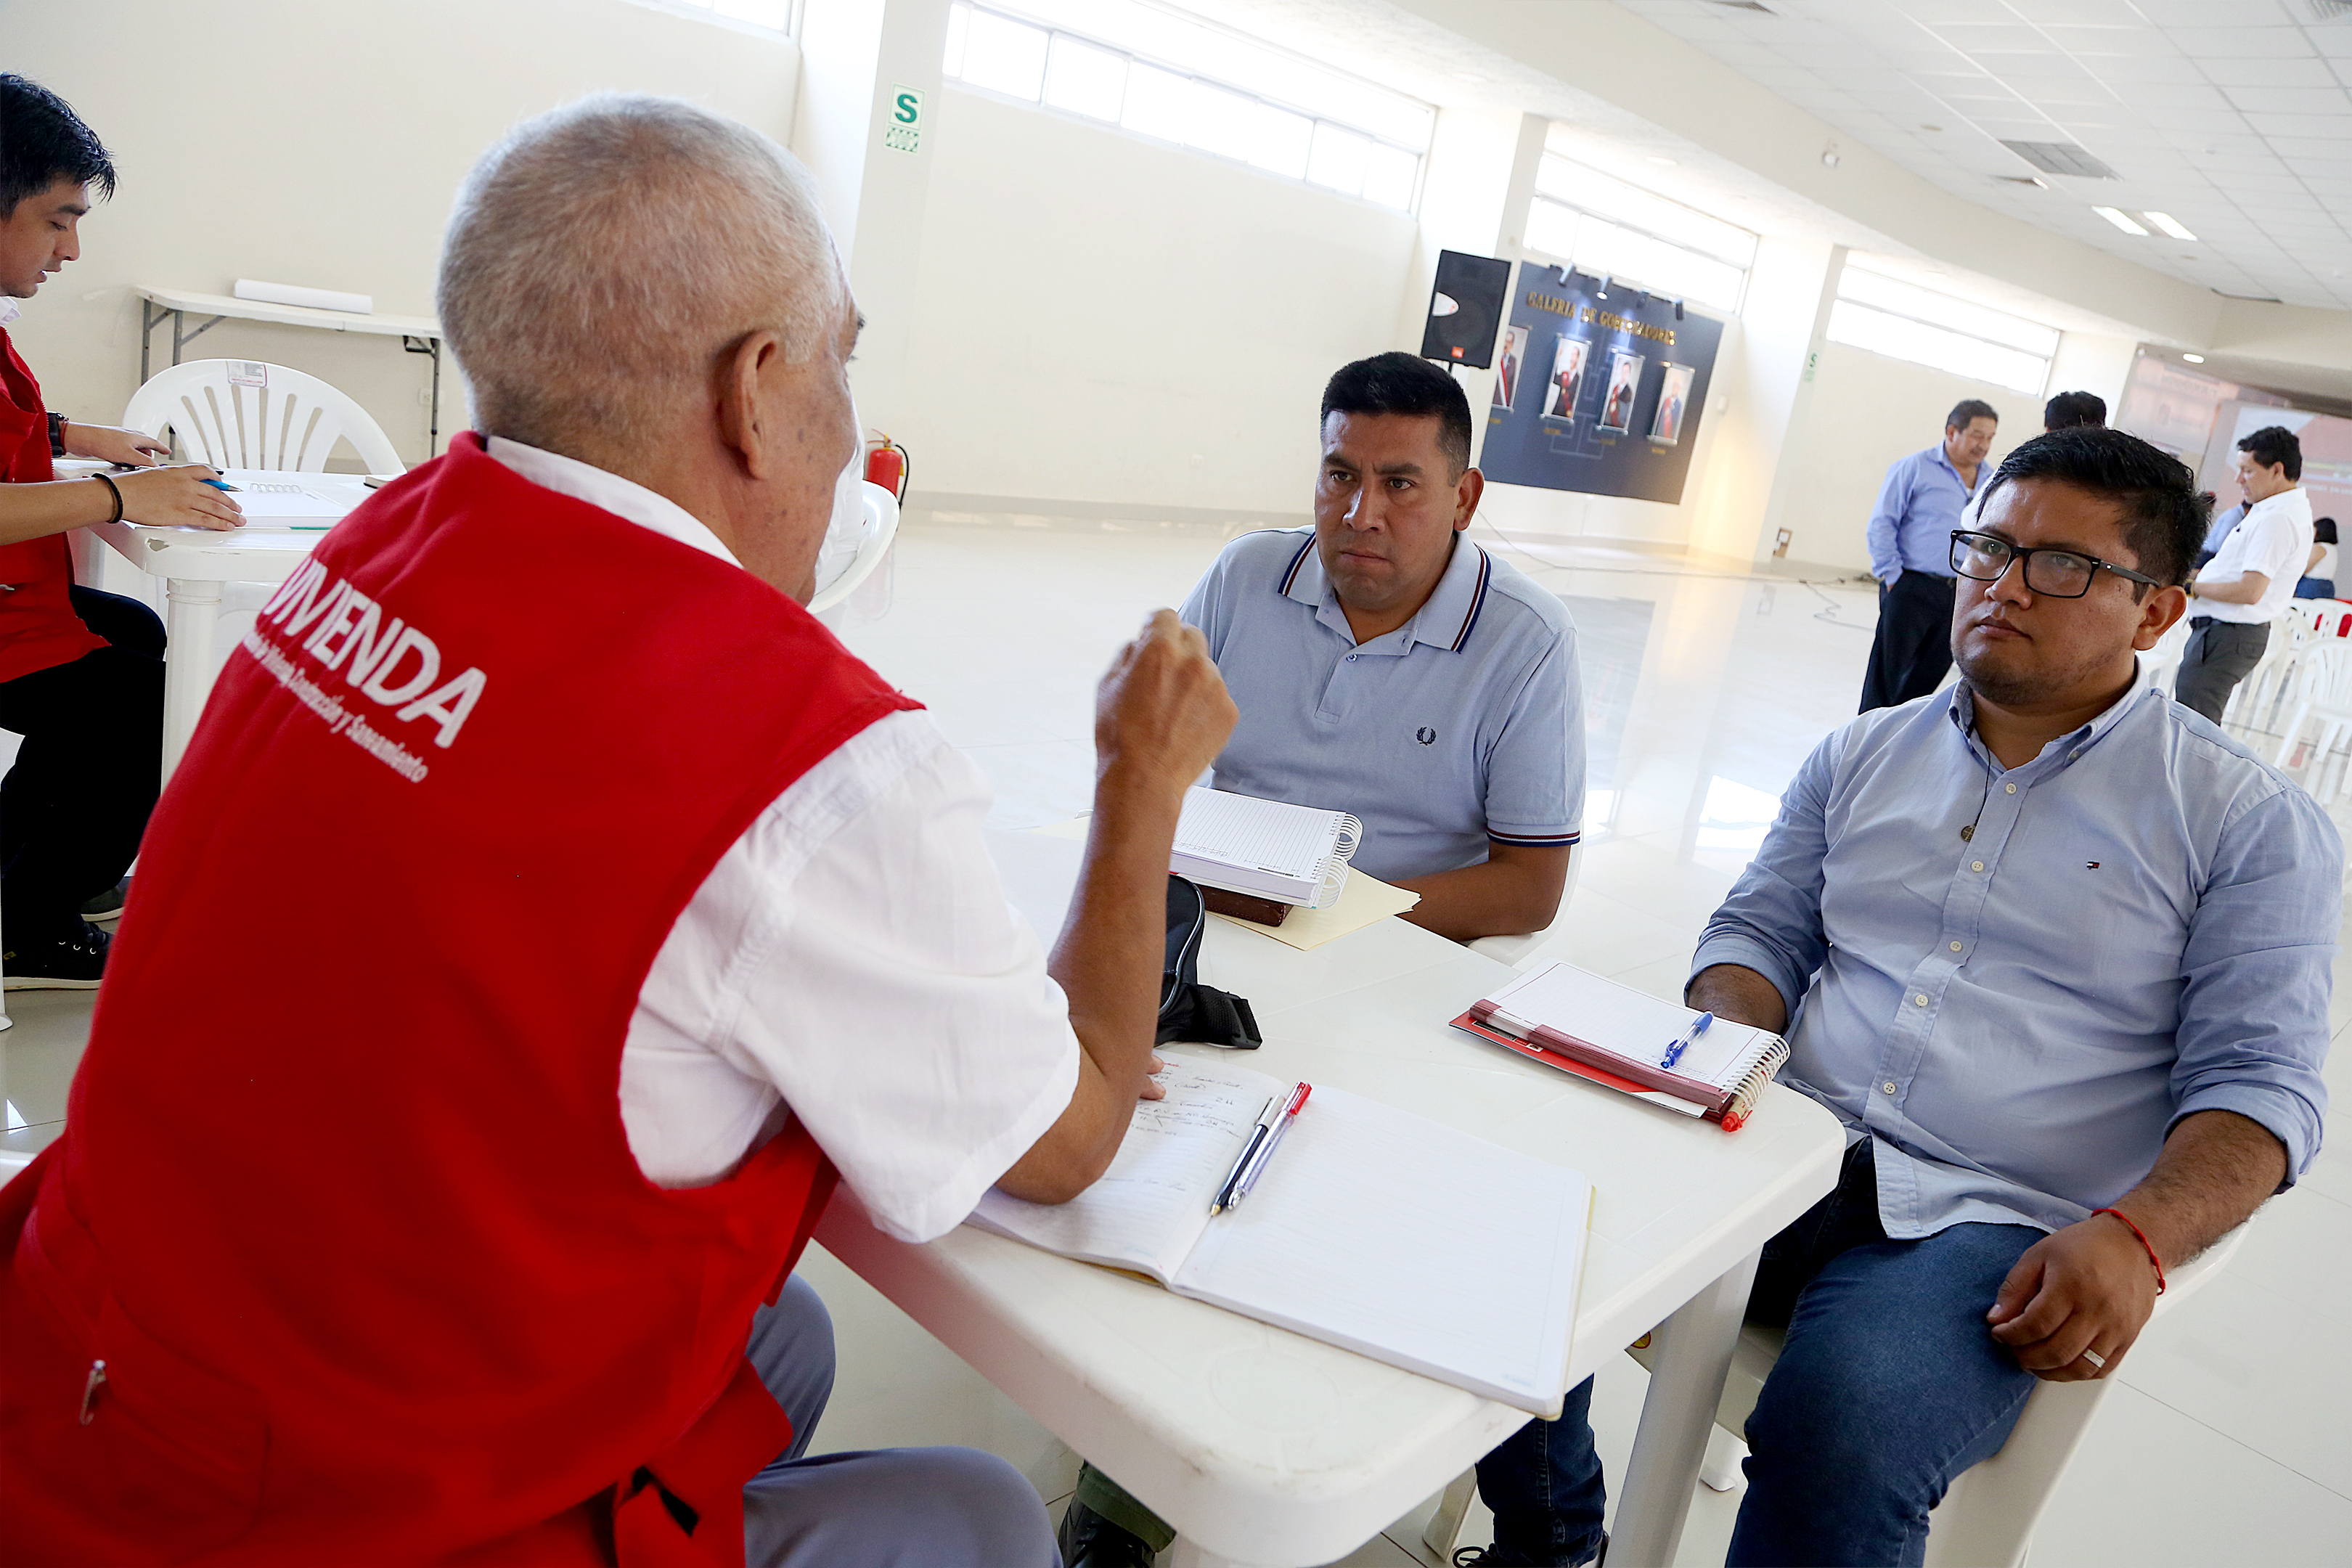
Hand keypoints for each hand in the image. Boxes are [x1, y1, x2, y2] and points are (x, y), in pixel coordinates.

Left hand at [63, 422, 168, 466]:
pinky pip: (121, 451)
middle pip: (143, 445)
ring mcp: (118, 439)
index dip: (162, 448)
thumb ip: (143, 461)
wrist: (82, 439)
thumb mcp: (128, 455)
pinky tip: (118, 464)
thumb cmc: (102, 442)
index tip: (167, 451)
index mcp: (136, 437)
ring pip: (132, 449)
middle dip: (147, 455)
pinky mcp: (108, 443)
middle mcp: (128, 436)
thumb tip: (154, 466)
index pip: (154, 442)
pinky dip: (123, 458)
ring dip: (133, 458)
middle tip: (147, 464)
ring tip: (131, 466)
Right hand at [111, 465, 245, 530]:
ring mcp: (184, 499)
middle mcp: (185, 484)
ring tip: (238, 519)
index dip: (219, 480)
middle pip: (216, 493)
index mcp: (178, 472)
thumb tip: (175, 486)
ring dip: (230, 515)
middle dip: (230, 502)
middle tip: (237, 508)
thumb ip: (170, 480)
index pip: (205, 472)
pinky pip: (206, 519)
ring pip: (215, 507)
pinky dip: (219, 523)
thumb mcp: (154, 474)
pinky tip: (226, 526)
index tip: (226, 486)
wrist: (120, 494)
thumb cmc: (131, 485)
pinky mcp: (180, 513)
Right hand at [1093, 609, 1234, 802]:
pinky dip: (1204, 704)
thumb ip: (1129, 652)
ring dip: (1191, 679)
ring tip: (1171, 710)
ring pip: (1205, 668)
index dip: (1155, 628)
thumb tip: (1142, 640)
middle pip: (1191, 635)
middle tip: (1162, 676)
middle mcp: (1192, 661)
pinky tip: (1185, 725)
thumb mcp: (1107, 684)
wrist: (1144, 779)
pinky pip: (1217, 695)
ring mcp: (1215, 686)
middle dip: (1177, 649)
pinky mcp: (1229, 710)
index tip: (1153, 639)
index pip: (1166, 616)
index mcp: (1160, 649)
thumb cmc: (1120, 735)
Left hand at [1986, 1215, 2160, 1381]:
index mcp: (2072, 1285)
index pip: (2036, 1325)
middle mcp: (2098, 1310)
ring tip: (2032, 1361)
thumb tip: (1996, 1318)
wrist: (2131, 1243)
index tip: (1999, 1333)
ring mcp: (2117, 1327)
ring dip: (2049, 1371)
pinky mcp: (2128, 1337)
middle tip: (2012, 1350)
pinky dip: (2076, 1373)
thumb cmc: (2086, 1246)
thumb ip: (2014, 1287)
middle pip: (2056, 1351)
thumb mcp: (2039, 1254)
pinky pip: (2101, 1369)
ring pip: (2079, 1368)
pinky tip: (2059, 1364)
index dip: (2011, 1335)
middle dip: (2025, 1357)